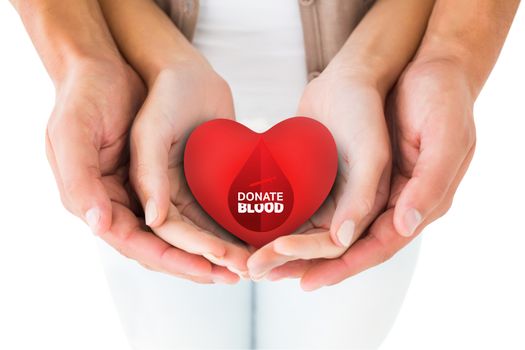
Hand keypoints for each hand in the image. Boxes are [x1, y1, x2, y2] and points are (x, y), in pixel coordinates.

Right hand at [46, 58, 237, 283]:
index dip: (173, 259)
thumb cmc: (91, 94)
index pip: (138, 243)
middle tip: (238, 274)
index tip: (207, 270)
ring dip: (214, 250)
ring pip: (185, 232)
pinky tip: (242, 233)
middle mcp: (127, 202)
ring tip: (247, 262)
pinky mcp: (174, 178)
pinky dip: (217, 224)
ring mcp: (153, 191)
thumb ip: (103, 178)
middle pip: (166, 245)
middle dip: (201, 262)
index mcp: (100, 200)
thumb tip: (118, 224)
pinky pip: (196, 209)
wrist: (127, 65)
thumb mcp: (90, 130)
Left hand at [266, 58, 476, 289]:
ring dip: (294, 244)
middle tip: (267, 274)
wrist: (416, 64)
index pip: (375, 247)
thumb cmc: (439, 99)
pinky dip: (295, 215)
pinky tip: (266, 222)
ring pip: (326, 228)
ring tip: (259, 258)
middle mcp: (386, 203)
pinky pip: (318, 201)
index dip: (341, 267)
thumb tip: (397, 229)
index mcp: (414, 203)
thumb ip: (424, 185)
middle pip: (344, 245)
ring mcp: (363, 188)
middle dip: (306, 262)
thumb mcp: (442, 138)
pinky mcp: (344, 172)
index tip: (306, 281)